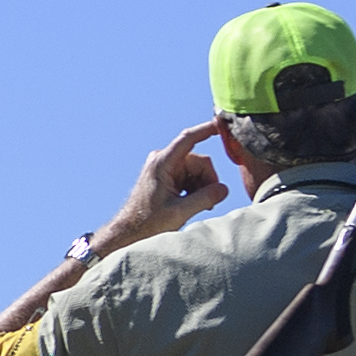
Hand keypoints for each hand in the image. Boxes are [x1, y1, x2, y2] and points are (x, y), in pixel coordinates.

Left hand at [93, 117, 235, 258]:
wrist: (130, 231)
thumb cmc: (148, 222)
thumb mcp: (180, 212)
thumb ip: (205, 198)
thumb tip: (224, 189)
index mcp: (162, 163)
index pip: (188, 139)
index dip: (206, 130)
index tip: (221, 124)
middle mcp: (163, 161)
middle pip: (199, 162)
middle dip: (207, 181)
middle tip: (208, 203)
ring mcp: (165, 168)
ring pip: (197, 171)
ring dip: (202, 188)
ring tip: (196, 206)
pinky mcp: (168, 177)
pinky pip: (191, 177)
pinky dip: (196, 189)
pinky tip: (191, 204)